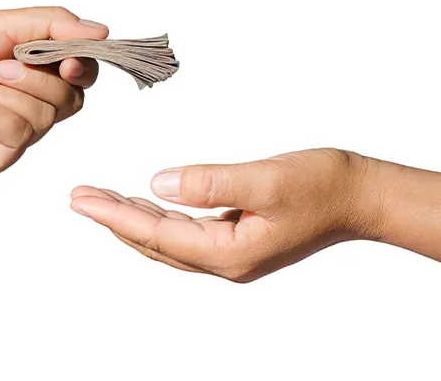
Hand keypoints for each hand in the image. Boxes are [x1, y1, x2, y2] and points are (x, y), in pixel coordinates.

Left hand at [0, 7, 107, 175]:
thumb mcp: (5, 25)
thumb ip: (55, 24)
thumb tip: (102, 31)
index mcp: (34, 70)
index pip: (81, 74)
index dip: (83, 68)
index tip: (70, 61)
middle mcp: (31, 103)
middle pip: (72, 99)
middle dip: (37, 80)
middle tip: (0, 68)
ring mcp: (17, 133)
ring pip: (47, 118)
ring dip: (9, 96)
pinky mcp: (1, 156)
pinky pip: (20, 136)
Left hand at [70, 149, 390, 281]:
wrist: (361, 196)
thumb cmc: (322, 185)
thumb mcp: (266, 179)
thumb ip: (210, 183)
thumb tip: (157, 183)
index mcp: (228, 253)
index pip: (156, 234)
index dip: (114, 217)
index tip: (81, 200)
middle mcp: (225, 261)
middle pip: (154, 242)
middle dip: (114, 220)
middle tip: (79, 198)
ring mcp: (232, 254)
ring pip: (167, 240)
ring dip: (133, 220)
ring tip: (101, 200)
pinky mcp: (238, 240)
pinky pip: (185, 233)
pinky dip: (159, 218)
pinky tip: (147, 204)